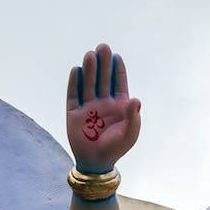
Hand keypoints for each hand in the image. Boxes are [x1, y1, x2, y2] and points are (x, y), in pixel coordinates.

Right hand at [67, 43, 141, 172]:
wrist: (96, 162)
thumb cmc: (117, 147)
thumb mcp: (130, 133)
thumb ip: (133, 116)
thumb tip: (136, 99)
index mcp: (119, 105)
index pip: (118, 83)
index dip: (117, 69)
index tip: (116, 56)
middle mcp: (103, 102)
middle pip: (102, 79)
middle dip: (103, 64)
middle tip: (103, 47)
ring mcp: (88, 106)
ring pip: (88, 84)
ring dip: (89, 69)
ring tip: (90, 55)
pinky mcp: (74, 112)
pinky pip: (73, 95)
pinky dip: (74, 83)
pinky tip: (76, 70)